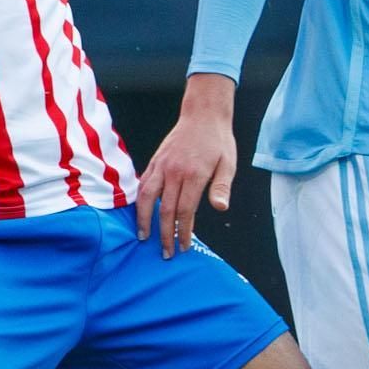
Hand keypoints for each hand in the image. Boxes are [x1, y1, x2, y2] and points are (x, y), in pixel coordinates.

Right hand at [135, 76, 237, 257]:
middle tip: (166, 253)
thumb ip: (222, 187)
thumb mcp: (229, 164)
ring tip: (144, 237)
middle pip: (165, 210)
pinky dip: (139, 201)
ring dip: (144, 220)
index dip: (183, 231)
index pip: (185, 211)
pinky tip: (140, 213)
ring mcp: (161, 166)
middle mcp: (174, 172)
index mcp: (194, 175)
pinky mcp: (154, 161)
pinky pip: (143, 184)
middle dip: (164, 234)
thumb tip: (220, 208)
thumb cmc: (219, 141)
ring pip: (146, 198)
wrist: (203, 115)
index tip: (183, 246)